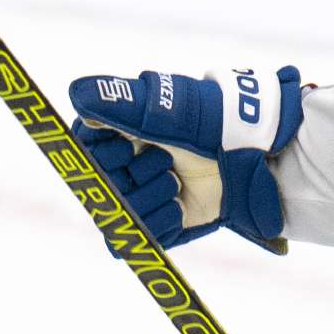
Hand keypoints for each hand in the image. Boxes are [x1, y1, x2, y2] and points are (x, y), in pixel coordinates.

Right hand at [68, 67, 302, 250]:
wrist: (256, 159)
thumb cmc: (213, 124)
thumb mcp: (165, 110)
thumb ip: (117, 101)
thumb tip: (76, 94)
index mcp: (121, 132)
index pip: (85, 152)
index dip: (103, 156)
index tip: (127, 148)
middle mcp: (129, 164)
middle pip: (101, 188)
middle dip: (133, 178)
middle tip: (166, 163)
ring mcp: (146, 195)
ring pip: (120, 215)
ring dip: (149, 199)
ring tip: (177, 183)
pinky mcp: (165, 223)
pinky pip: (141, 238)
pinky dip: (161, 223)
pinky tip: (181, 205)